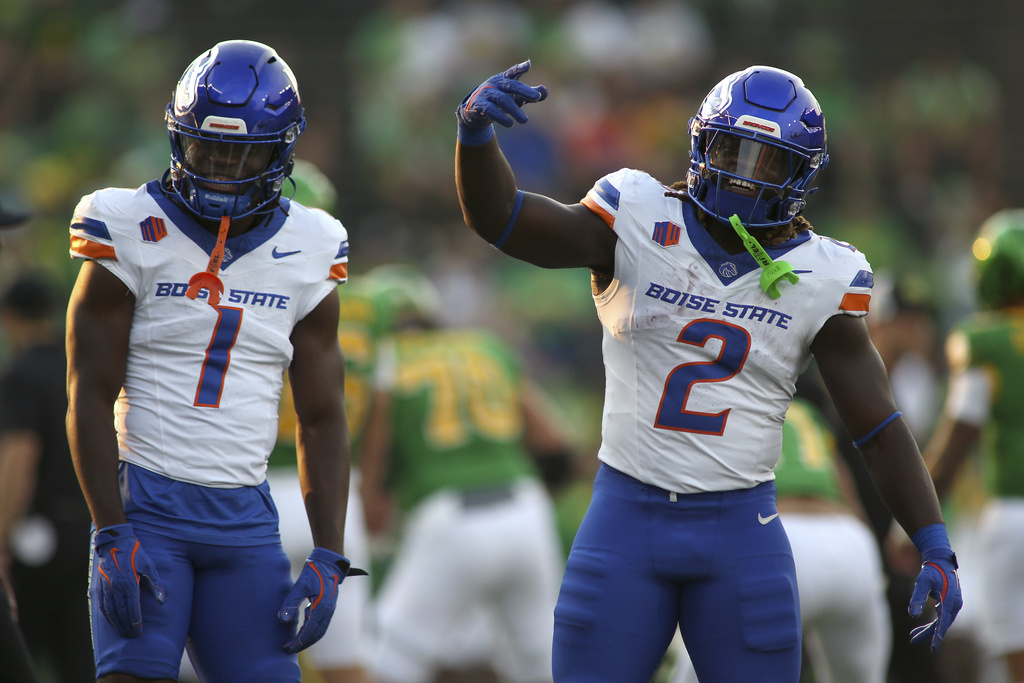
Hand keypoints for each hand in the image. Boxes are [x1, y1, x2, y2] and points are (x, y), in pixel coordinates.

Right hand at [93, 523, 165, 637]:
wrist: (114, 542)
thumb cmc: (135, 553)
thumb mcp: (148, 566)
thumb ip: (155, 584)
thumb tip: (163, 601)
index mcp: (128, 582)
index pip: (132, 607)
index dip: (135, 621)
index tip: (140, 631)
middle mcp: (115, 587)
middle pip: (120, 612)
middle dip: (127, 626)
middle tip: (133, 637)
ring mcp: (106, 588)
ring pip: (110, 611)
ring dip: (117, 624)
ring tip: (124, 633)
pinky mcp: (100, 587)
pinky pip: (103, 606)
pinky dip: (108, 616)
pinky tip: (113, 623)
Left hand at [278, 547, 365, 652]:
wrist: (329, 563)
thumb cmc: (313, 572)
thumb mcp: (299, 586)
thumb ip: (291, 603)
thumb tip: (283, 620)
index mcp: (321, 608)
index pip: (309, 632)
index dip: (298, 642)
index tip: (286, 648)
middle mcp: (328, 611)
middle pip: (316, 635)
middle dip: (302, 644)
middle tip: (288, 649)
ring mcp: (330, 610)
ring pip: (320, 631)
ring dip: (308, 640)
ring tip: (295, 644)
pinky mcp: (329, 607)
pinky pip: (322, 625)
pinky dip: (313, 632)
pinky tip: (303, 631)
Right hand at [456, 60, 547, 140]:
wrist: (475, 112)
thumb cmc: (499, 102)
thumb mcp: (515, 98)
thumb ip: (530, 96)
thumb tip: (545, 92)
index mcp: (503, 79)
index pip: (512, 72)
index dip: (519, 68)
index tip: (528, 65)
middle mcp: (494, 84)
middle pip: (511, 85)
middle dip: (524, 91)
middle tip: (537, 97)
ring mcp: (485, 93)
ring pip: (502, 99)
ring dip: (515, 110)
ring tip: (525, 121)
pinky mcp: (479, 105)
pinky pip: (490, 110)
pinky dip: (500, 117)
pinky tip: (510, 123)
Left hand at [908, 524, 961, 650]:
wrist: (941, 559)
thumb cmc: (932, 570)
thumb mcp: (922, 582)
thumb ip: (917, 597)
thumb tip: (912, 615)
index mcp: (950, 601)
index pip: (943, 623)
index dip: (937, 635)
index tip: (932, 647)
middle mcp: (955, 605)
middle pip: (941, 625)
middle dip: (928, 634)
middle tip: (912, 640)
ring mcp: (954, 605)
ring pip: (941, 622)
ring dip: (928, 630)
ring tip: (913, 636)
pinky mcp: (950, 603)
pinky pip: (941, 617)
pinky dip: (932, 623)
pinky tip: (922, 627)